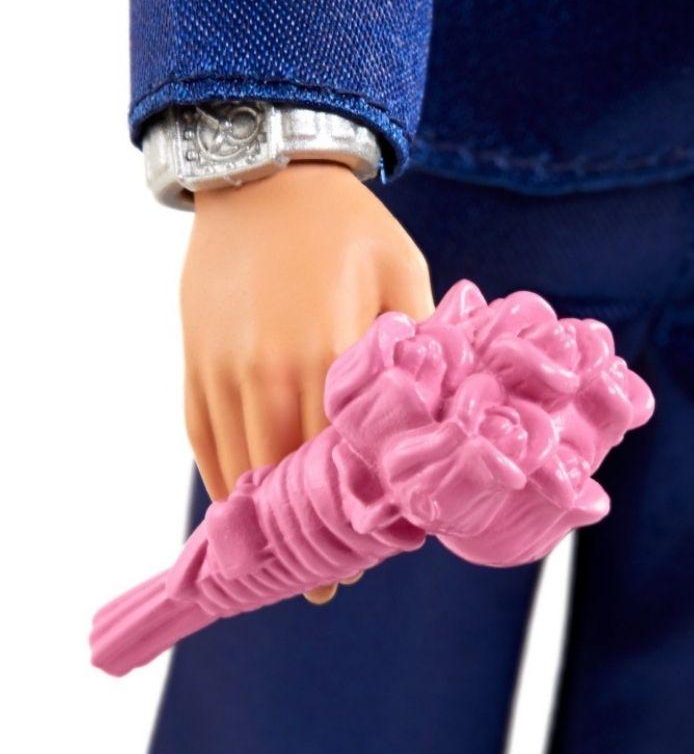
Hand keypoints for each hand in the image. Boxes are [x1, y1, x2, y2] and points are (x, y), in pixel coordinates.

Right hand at [181, 162, 433, 599]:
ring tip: (289, 559)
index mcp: (327, 354)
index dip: (357, 510)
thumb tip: (439, 408)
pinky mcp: (193, 366)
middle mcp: (267, 374)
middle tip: (332, 577)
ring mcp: (221, 373)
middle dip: (310, 532)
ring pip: (238, 470)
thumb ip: (419, 346)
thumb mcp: (404, 273)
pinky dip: (224, 482)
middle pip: (286, 479)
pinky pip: (204, 442)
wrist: (262, 175)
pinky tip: (246, 510)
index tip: (370, 553)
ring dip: (263, 519)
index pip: (342, 458)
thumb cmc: (344, 226)